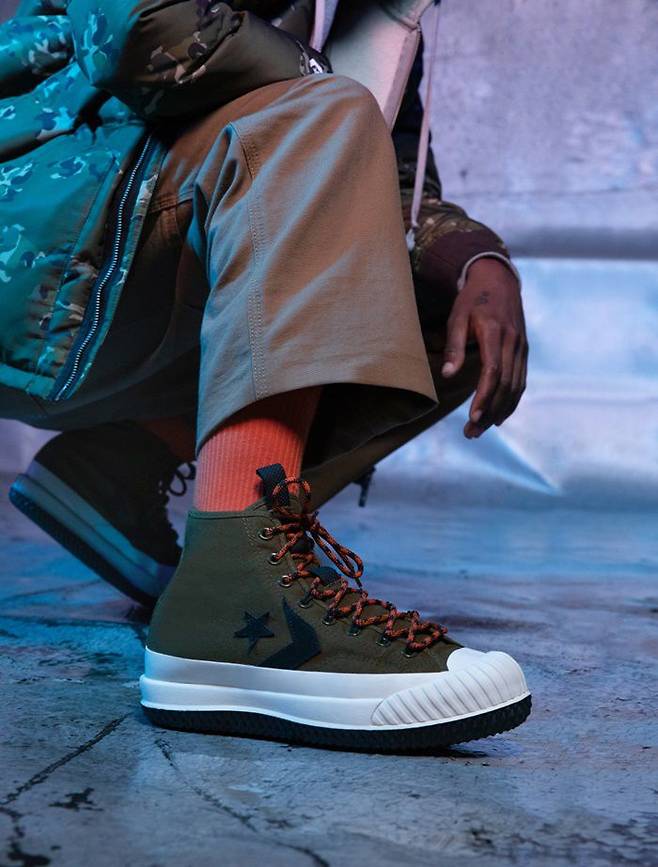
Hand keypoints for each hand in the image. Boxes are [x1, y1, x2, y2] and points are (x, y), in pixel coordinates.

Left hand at [441, 258, 527, 437]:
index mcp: (495, 333)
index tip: (472, 416)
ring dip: (499, 411)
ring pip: (515, 387)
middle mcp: (513, 342)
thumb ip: (453, 346)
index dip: (484, 397)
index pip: (493, 372)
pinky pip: (521, 381)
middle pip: (505, 385)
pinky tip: (498, 416)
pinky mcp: (523, 351)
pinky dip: (511, 401)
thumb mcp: (457, 317)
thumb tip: (447, 376)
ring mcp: (521, 348)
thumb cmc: (472, 298)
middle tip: (471, 433)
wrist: (499, 279)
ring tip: (480, 430)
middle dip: (489, 412)